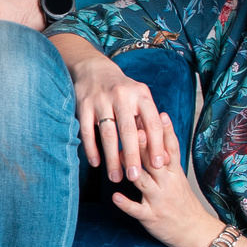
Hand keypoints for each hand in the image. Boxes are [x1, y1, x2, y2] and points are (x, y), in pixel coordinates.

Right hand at [68, 49, 174, 183]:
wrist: (94, 69)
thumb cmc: (123, 90)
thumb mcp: (140, 99)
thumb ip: (149, 123)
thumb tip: (163, 155)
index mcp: (141, 94)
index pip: (152, 122)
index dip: (157, 144)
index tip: (159, 165)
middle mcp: (122, 96)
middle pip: (129, 131)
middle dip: (133, 156)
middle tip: (135, 177)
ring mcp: (101, 100)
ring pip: (108, 134)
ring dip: (112, 159)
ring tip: (116, 177)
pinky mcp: (83, 105)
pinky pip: (87, 131)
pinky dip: (92, 149)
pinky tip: (96, 163)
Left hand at [110, 115, 219, 246]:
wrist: (194, 231)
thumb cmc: (181, 201)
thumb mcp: (176, 177)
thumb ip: (164, 159)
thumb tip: (150, 135)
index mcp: (174, 173)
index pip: (171, 148)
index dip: (166, 131)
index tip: (159, 114)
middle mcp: (167, 184)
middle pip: (156, 161)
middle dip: (145, 145)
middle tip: (134, 128)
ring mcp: (159, 200)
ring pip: (145, 182)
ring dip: (133, 170)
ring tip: (119, 157)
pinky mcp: (151, 217)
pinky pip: (137, 210)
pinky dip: (126, 204)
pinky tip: (115, 197)